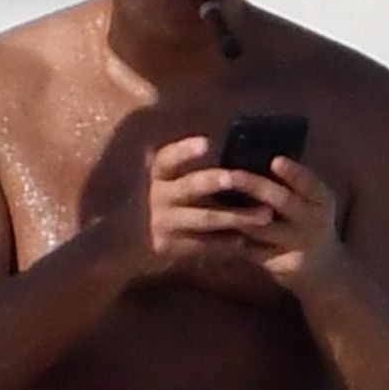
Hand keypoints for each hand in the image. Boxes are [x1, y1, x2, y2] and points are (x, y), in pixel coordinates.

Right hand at [111, 136, 274, 281]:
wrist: (123, 245)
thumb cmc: (153, 205)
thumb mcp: (158, 182)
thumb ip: (182, 169)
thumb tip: (221, 144)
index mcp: (156, 176)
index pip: (167, 159)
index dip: (185, 150)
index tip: (207, 143)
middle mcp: (158, 197)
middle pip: (189, 187)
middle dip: (214, 182)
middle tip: (237, 178)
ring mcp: (165, 224)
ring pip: (204, 218)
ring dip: (236, 217)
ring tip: (265, 215)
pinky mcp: (172, 247)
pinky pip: (204, 245)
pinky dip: (227, 243)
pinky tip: (249, 241)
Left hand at [218, 155, 342, 290]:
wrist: (321, 268)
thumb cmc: (307, 220)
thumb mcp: (310, 201)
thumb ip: (289, 183)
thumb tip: (251, 152)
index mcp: (321, 199)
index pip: (310, 183)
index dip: (293, 172)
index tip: (275, 160)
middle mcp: (314, 221)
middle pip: (282, 202)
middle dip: (254, 186)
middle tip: (230, 174)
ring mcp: (296, 244)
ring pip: (261, 227)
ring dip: (235, 213)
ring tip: (211, 197)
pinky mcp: (279, 263)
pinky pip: (249, 248)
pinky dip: (229, 236)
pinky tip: (210, 225)